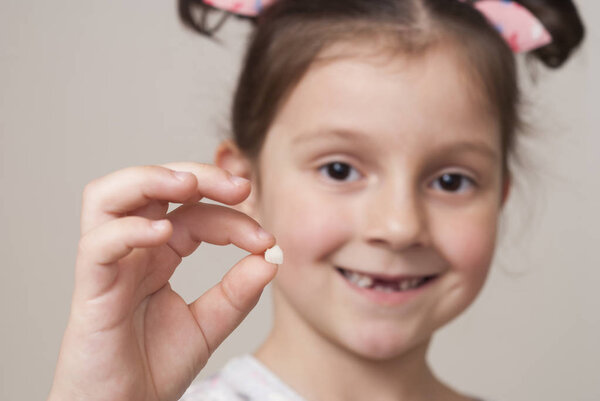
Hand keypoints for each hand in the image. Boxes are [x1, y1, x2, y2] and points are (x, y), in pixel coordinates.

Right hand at [47, 163, 276, 400]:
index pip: (194, 213)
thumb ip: (237, 293)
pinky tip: (165, 234)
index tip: (266, 239)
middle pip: (151, 187)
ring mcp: (108, 267)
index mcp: (158, 255)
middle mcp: (131, 251)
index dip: (231, 217)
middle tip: (239, 187)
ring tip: (188, 185)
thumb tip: (271, 258)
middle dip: (196, 175)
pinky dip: (128, 230)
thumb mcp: (208, 325)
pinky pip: (98, 246)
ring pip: (108, 198)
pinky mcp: (90, 292)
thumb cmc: (153, 368)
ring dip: (150, 180)